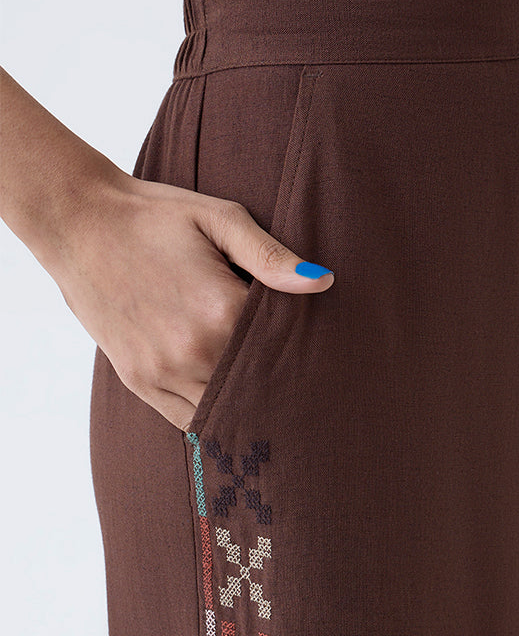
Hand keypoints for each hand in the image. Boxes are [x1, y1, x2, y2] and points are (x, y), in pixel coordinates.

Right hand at [53, 171, 333, 431]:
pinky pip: (188, 419)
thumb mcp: (220, 218)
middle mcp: (193, 350)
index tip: (321, 357)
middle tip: (308, 390)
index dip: (302, 351)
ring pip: (225, 410)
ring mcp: (162, 371)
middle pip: (257, 386)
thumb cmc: (154, 215)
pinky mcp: (139, 381)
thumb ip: (271, 256)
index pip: (282, 349)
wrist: (78, 222)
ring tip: (272, 398)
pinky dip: (212, 415)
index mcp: (220, 310)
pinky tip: (230, 405)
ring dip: (247, 404)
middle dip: (280, 385)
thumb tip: (322, 282)